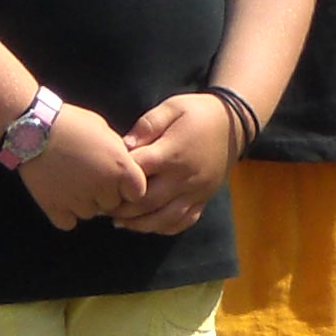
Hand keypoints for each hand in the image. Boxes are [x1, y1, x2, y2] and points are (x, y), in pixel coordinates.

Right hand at [16, 102, 148, 229]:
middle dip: (105, 194)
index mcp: (121, 169)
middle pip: (112, 205)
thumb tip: (124, 168)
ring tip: (72, 182)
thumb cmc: (73, 123)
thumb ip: (118, 154)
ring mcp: (78, 200)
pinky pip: (68, 222)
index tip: (117, 179)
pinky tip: (61, 195)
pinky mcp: (54, 208)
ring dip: (85, 203)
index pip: (137, 193)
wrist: (34, 127)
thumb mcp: (105, 131)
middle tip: (90, 176)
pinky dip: (66, 213)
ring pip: (90, 214)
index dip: (128, 187)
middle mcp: (103, 188)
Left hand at [116, 90, 237, 234]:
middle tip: (104, 208)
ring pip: (165, 218)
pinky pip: (184, 222)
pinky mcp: (204, 200)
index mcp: (172, 153)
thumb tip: (125, 145)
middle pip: (148, 201)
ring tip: (120, 222)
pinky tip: (148, 225)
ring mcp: (196, 192)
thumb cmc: (197, 113)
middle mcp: (184, 177)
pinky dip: (164, 228)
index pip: (138, 172)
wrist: (234, 124)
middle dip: (123, 208)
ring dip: (140, 224)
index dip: (118, 179)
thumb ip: (148, 124)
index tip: (102, 180)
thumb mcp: (172, 107)